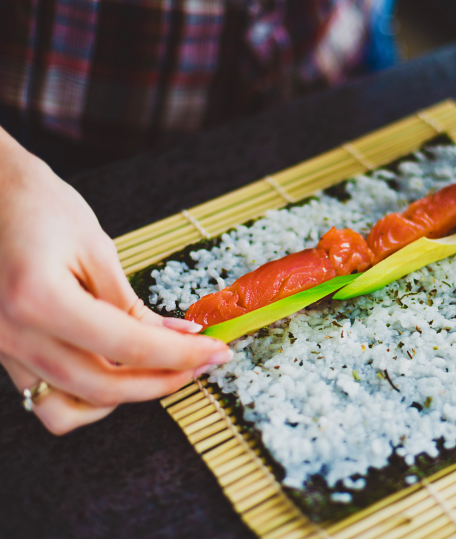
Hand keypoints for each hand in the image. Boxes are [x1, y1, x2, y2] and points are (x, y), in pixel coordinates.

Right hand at [0, 129, 230, 434]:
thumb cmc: (38, 204)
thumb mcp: (95, 247)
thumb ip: (131, 304)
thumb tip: (177, 338)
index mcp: (40, 300)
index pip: (129, 348)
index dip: (182, 355)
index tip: (217, 352)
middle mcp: (13, 335)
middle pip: (103, 388)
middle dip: (164, 380)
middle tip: (202, 363)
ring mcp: (1, 349)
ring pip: (69, 408)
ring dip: (123, 398)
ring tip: (160, 370)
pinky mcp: (1, 353)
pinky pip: (45, 397)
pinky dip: (85, 397)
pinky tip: (115, 370)